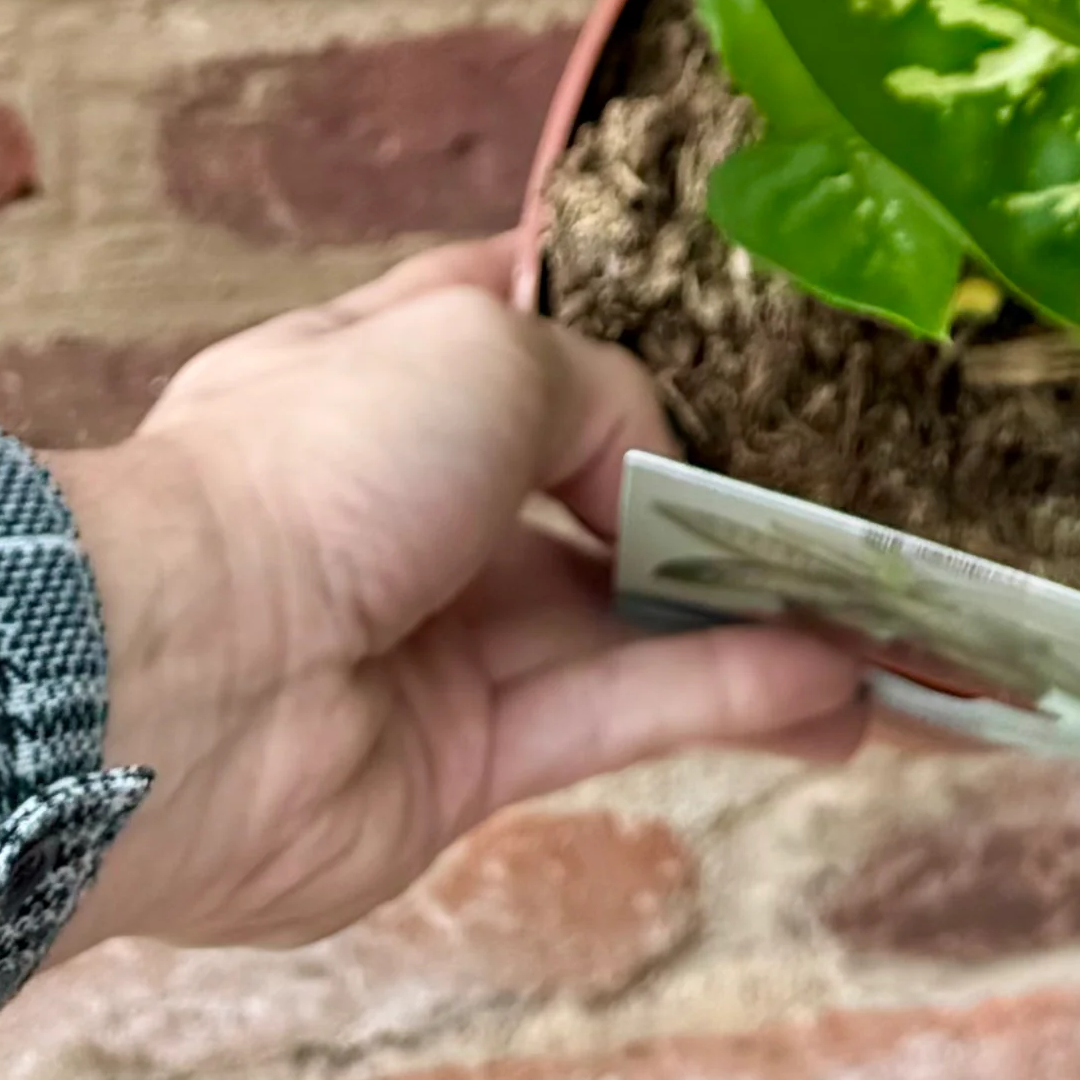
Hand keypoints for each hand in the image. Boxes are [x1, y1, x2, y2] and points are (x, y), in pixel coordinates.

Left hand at [48, 242, 873, 955]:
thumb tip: (654, 484)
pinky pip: (619, 715)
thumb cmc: (315, 467)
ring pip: (627, 617)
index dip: (621, 317)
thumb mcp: (481, 345)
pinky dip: (728, 697)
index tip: (745, 324)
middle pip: (595, 486)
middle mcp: (415, 499)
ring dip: (754, 616)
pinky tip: (835, 691)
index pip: (516, 321)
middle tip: (852, 498)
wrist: (188, 681)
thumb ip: (605, 396)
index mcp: (385, 370)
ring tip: (891, 623)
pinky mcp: (467, 763)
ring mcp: (442, 635)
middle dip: (713, 494)